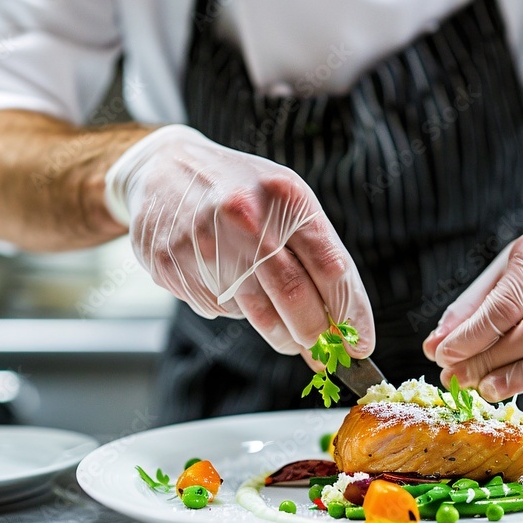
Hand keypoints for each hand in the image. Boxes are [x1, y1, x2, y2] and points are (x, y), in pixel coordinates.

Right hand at [105, 125, 373, 356]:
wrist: (162, 168)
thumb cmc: (240, 189)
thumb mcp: (286, 200)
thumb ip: (316, 255)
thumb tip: (345, 323)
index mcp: (285, 195)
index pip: (331, 268)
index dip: (352, 314)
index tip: (361, 344)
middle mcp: (244, 217)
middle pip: (294, 297)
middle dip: (316, 336)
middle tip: (326, 354)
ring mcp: (204, 242)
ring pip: (256, 314)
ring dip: (282, 334)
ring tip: (291, 336)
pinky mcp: (172, 265)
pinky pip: (218, 309)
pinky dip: (236, 310)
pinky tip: (228, 285)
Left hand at [422, 217, 522, 400]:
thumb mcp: (499, 275)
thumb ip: (467, 312)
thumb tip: (434, 347)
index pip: (504, 306)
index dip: (471, 338)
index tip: (444, 356)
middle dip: (488, 363)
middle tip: (458, 379)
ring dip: (518, 379)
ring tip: (485, 389)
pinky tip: (516, 384)